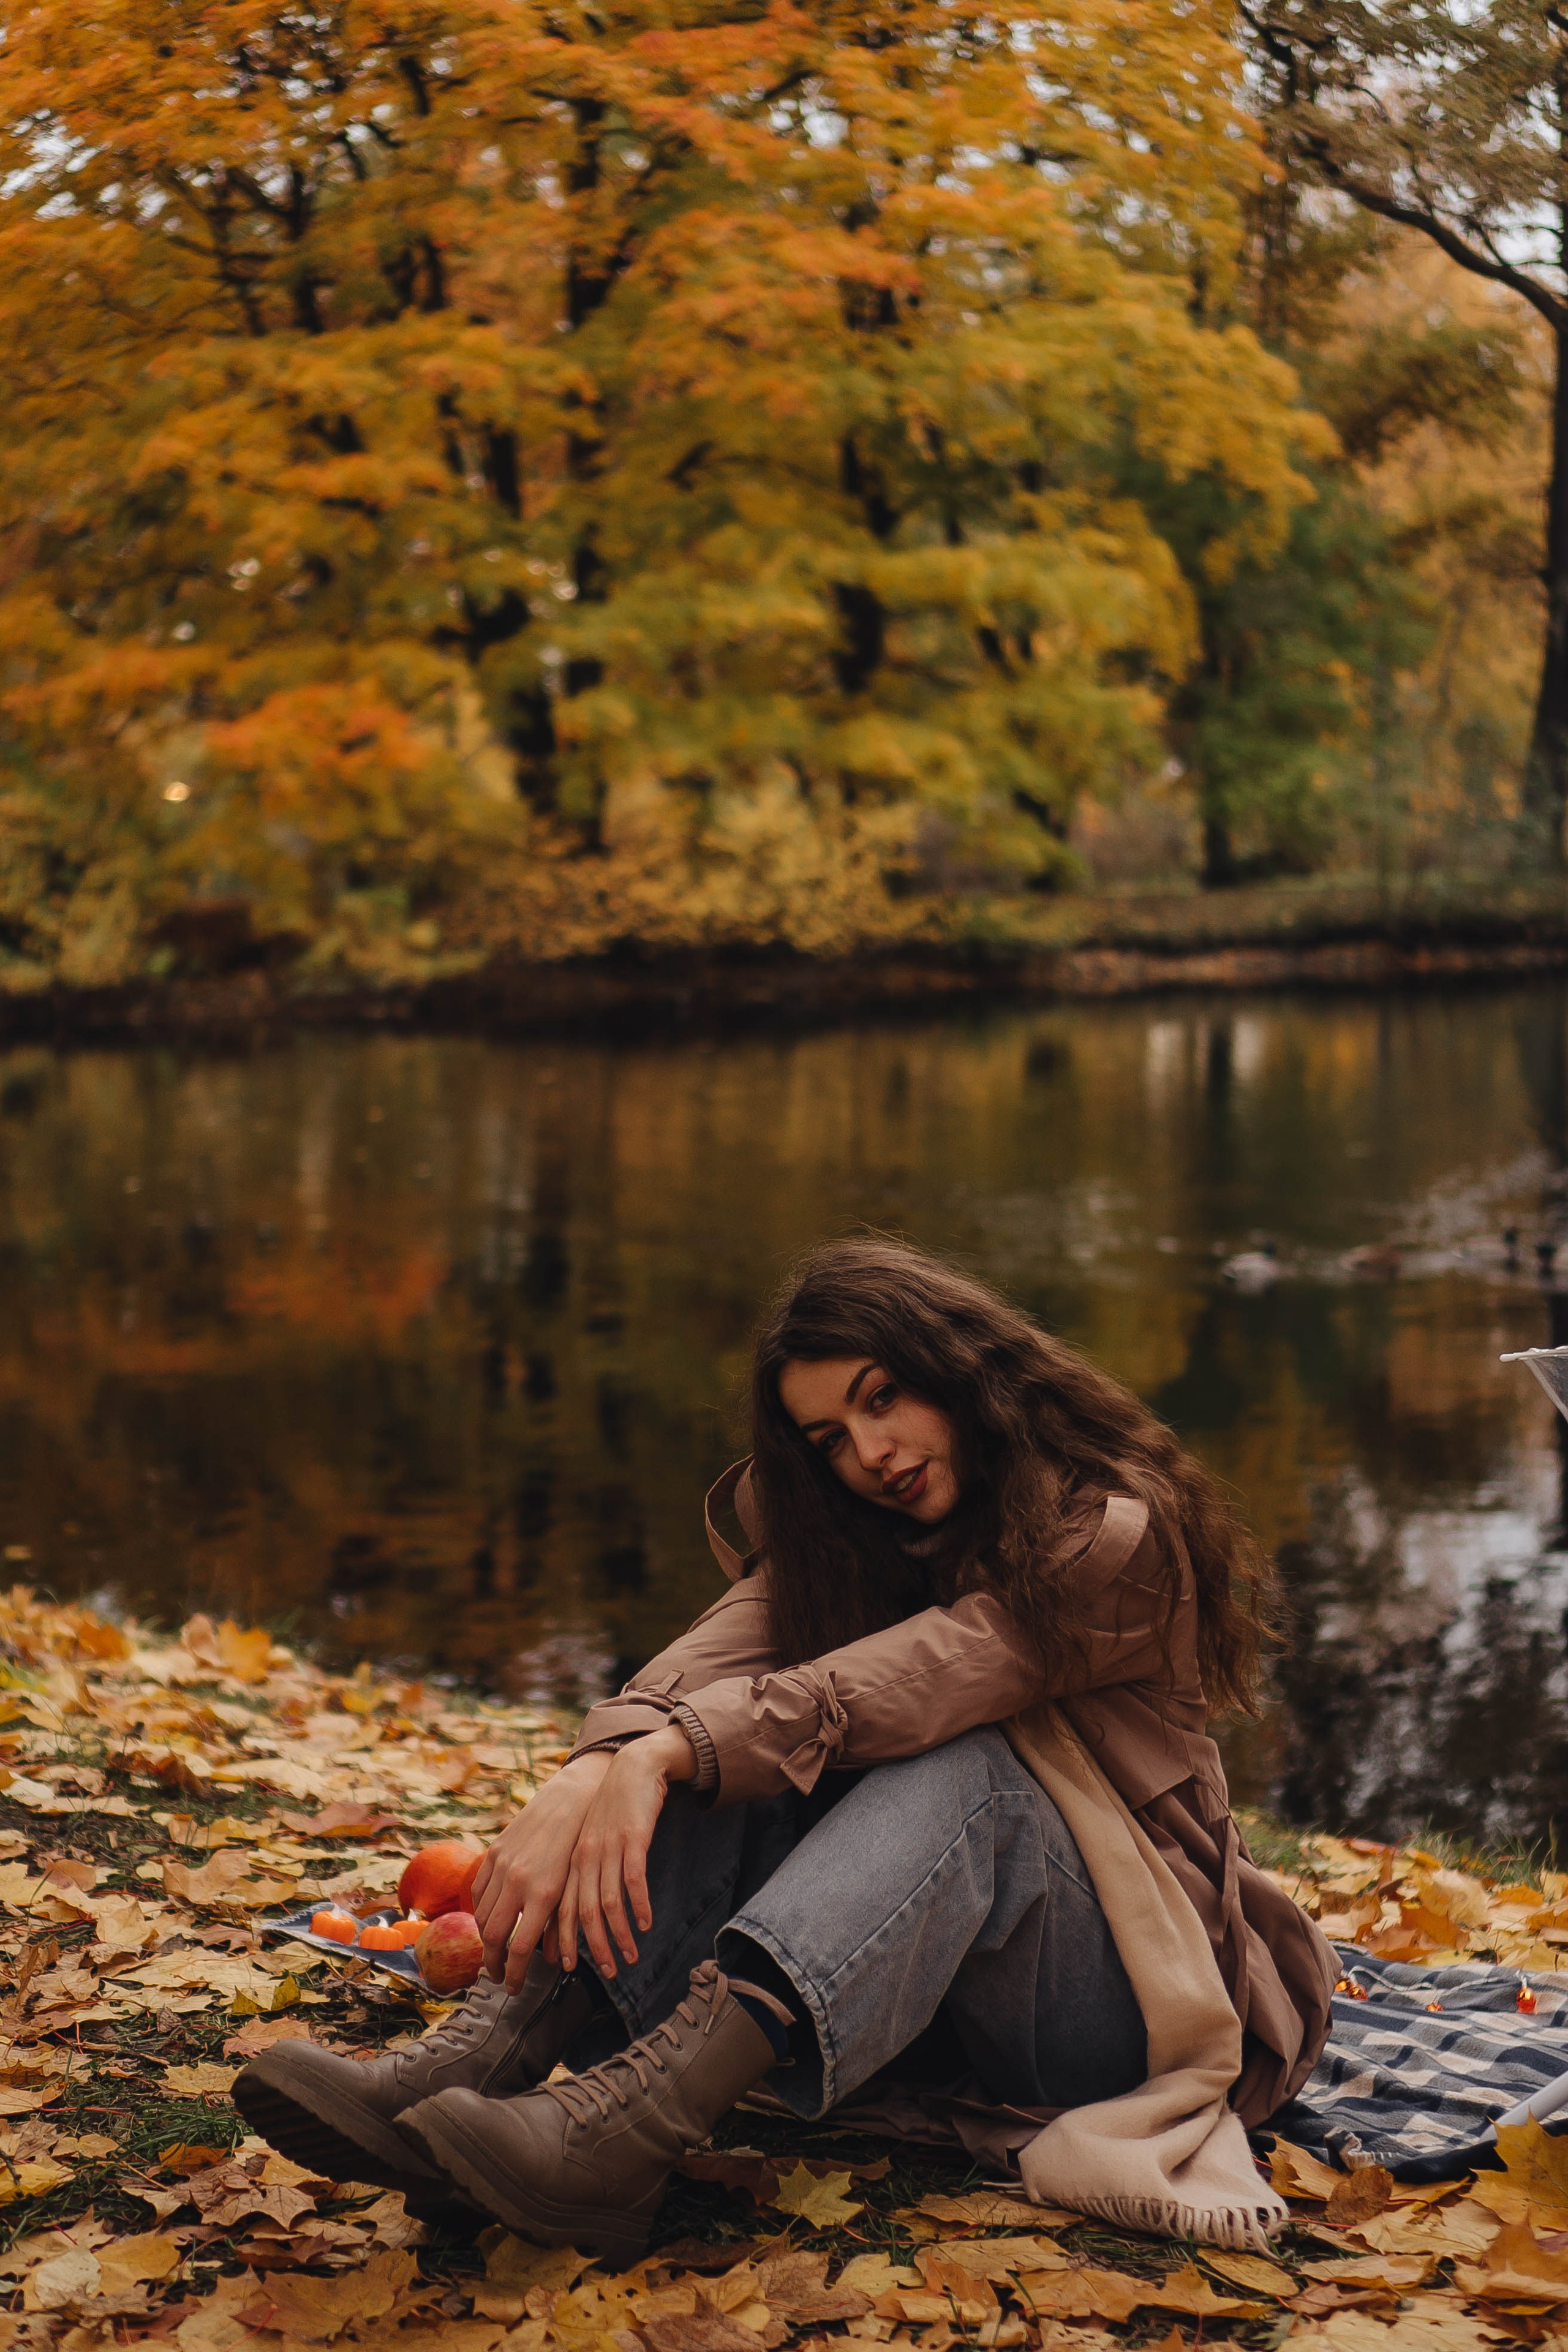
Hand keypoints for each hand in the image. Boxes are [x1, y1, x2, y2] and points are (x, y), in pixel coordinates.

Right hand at [471, 1749, 613, 1990]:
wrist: (573, 1800)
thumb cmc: (580, 1848)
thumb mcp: (574, 1888)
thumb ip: (560, 1924)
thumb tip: (554, 1960)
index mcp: (542, 1894)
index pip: (519, 1949)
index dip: (515, 1975)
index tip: (514, 1988)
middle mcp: (517, 1881)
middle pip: (492, 1937)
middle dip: (494, 1963)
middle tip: (499, 1976)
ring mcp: (502, 1866)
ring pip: (482, 1916)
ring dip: (485, 1941)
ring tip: (493, 1952)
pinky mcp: (494, 1852)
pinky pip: (478, 1891)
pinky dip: (479, 1910)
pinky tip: (487, 1919)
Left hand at [556, 1725, 696, 1980]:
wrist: (631, 1768)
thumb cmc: (612, 1810)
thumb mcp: (591, 1842)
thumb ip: (585, 1873)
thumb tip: (585, 1913)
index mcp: (572, 1860)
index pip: (561, 1908)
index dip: (563, 1940)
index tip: (567, 1966)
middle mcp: (585, 1857)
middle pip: (583, 1912)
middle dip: (593, 1947)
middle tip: (607, 1972)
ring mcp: (608, 1847)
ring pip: (608, 1902)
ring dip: (619, 1935)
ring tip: (630, 1957)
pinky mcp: (632, 1838)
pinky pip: (633, 1879)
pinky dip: (639, 1905)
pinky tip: (646, 1924)